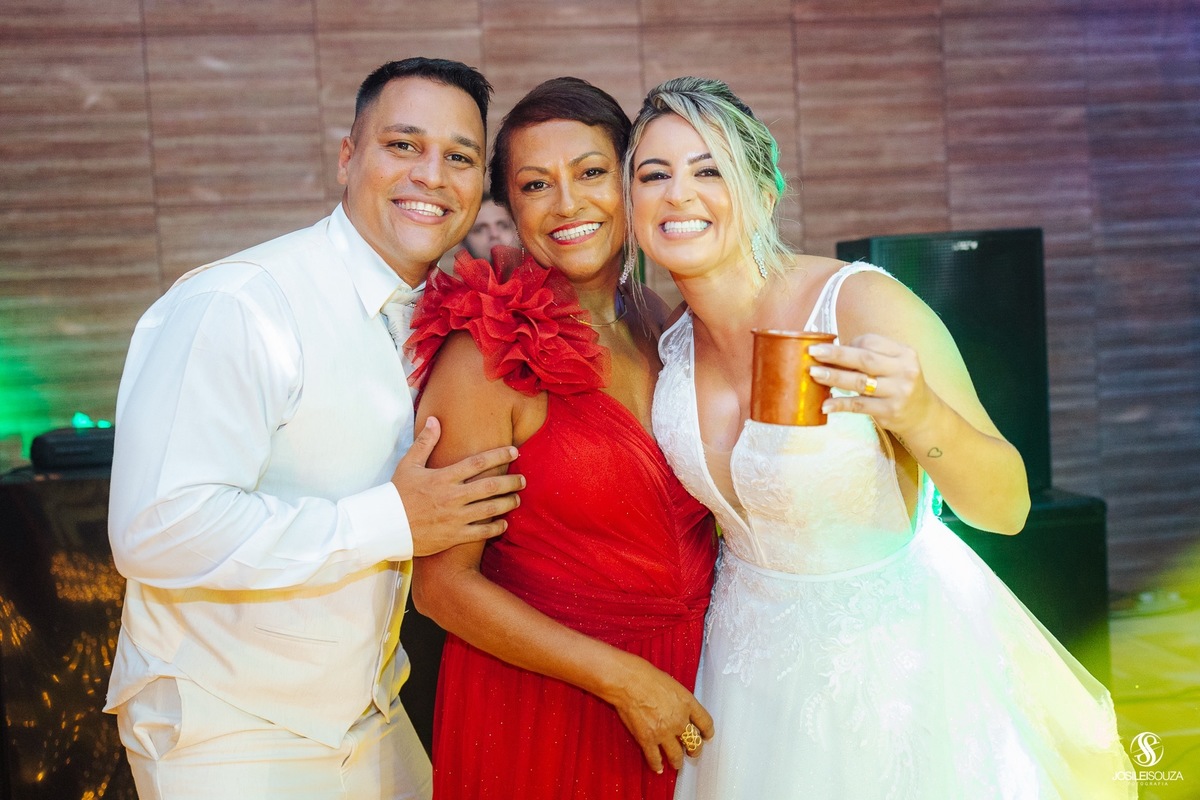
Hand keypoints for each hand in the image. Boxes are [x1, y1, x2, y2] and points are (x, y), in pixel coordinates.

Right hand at [392, 417, 524, 555]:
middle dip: (510, 482)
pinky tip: (504, 523)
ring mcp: (454, 518)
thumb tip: (435, 420)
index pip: (478, 462)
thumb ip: (425, 442)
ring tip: (517, 499)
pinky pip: (480, 532)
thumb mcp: (408, 465)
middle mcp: (452, 497)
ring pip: (489, 509)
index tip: (514, 451)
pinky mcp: (453, 536)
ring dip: (507, 503)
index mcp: (443, 477)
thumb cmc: (396, 494)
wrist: (384, 526)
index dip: (499, 455)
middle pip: (490, 486)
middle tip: (523, 479)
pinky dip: (495, 528)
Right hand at [606, 655, 714, 772]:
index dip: (708, 732)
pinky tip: (658, 767)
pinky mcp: (648, 739)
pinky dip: (657, 765)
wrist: (629, 682)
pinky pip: (655, 758)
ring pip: (677, 756)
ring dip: (677, 762)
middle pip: (694, 742)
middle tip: (692, 752)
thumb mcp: (673, 685)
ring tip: (676, 764)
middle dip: (694, 750)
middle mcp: (679, 720)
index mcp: (688, 704)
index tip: (706, 736)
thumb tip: (681, 710)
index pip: (706, 723)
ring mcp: (664, 732)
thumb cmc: (647, 677)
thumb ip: (681, 701)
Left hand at [808, 334, 932, 435]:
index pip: (871, 342)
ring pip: (860, 382)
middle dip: (836, 354)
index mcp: (904, 353)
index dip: (847, 344)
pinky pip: (859, 406)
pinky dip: (840, 404)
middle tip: (813, 352)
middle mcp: (904, 371)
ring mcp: (898, 392)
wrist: (922, 415)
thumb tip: (829, 353)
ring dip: (834, 377)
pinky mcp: (889, 411)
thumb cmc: (898, 385)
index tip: (829, 348)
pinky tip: (824, 405)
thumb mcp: (893, 366)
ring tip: (813, 374)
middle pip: (864, 359)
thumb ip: (869, 358)